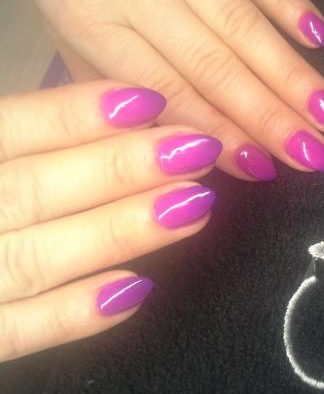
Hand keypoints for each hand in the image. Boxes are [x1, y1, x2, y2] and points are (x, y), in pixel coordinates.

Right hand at [0, 81, 221, 360]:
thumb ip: (11, 142)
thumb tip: (105, 119)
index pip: (5, 132)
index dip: (76, 116)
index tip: (147, 101)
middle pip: (31, 190)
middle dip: (119, 169)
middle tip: (193, 150)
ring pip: (34, 257)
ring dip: (118, 231)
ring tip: (192, 206)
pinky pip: (11, 334)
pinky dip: (71, 316)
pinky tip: (134, 292)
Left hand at [25, 0, 323, 180]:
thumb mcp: (75, 50)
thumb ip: (125, 98)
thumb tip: (192, 147)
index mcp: (98, 28)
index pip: (171, 91)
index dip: (218, 132)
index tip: (261, 167)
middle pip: (216, 65)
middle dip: (269, 115)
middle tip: (313, 154)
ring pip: (244, 26)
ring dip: (291, 73)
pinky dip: (290, 5)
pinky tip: (320, 40)